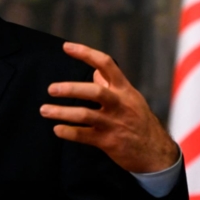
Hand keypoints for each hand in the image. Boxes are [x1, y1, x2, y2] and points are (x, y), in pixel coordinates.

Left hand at [39, 42, 179, 172]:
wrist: (155, 152)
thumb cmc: (140, 121)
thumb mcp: (131, 98)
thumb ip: (112, 84)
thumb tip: (95, 71)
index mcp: (124, 89)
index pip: (106, 64)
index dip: (86, 53)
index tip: (67, 47)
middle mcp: (119, 104)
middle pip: (95, 91)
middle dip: (71, 89)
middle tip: (51, 89)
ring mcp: (114, 123)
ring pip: (85, 115)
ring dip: (62, 112)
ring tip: (44, 110)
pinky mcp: (109, 142)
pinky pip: (84, 136)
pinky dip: (69, 132)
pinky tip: (57, 129)